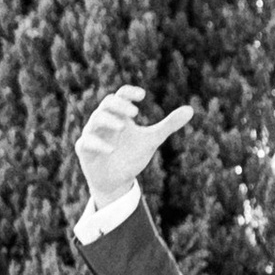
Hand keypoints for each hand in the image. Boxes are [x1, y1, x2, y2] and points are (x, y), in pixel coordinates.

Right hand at [75, 80, 194, 210]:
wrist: (117, 181)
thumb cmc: (132, 156)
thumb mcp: (152, 139)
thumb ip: (169, 124)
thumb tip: (191, 110)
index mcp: (119, 115)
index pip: (121, 96)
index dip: (129, 93)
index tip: (142, 95)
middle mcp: (104, 121)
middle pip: (106, 104)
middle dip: (119, 106)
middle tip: (134, 112)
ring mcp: (92, 134)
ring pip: (95, 119)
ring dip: (108, 121)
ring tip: (123, 127)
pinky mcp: (84, 150)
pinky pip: (86, 142)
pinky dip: (98, 144)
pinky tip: (111, 150)